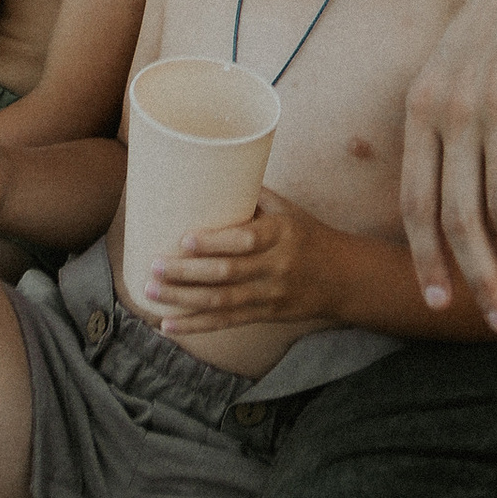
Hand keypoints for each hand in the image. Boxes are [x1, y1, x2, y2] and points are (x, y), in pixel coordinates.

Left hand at [141, 193, 343, 334]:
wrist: (345, 278)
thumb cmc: (309, 235)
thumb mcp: (288, 211)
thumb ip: (253, 197)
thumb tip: (210, 172)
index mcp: (281, 234)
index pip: (246, 240)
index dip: (214, 242)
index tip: (184, 238)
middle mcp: (275, 267)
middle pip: (227, 274)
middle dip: (187, 273)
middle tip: (154, 266)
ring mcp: (270, 295)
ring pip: (221, 301)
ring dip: (183, 299)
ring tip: (151, 292)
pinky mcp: (265, 316)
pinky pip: (226, 322)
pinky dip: (196, 324)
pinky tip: (168, 324)